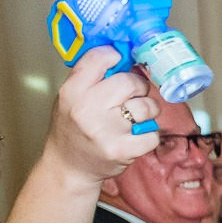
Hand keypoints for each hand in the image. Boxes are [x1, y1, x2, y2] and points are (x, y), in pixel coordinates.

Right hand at [45, 49, 158, 179]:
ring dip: (148, 111)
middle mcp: (88, 109)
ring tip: (135, 117)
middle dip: (139, 86)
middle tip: (134, 95)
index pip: (99, 58)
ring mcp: (106, 131)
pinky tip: (136, 135)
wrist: (69, 167)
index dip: (116, 56)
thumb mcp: (71, 97)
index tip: (121, 61)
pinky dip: (149, 134)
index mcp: (72, 91)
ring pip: (147, 107)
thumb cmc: (73, 128)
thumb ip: (92, 77)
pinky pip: (153, 133)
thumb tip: (125, 55)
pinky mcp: (123, 150)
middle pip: (130, 82)